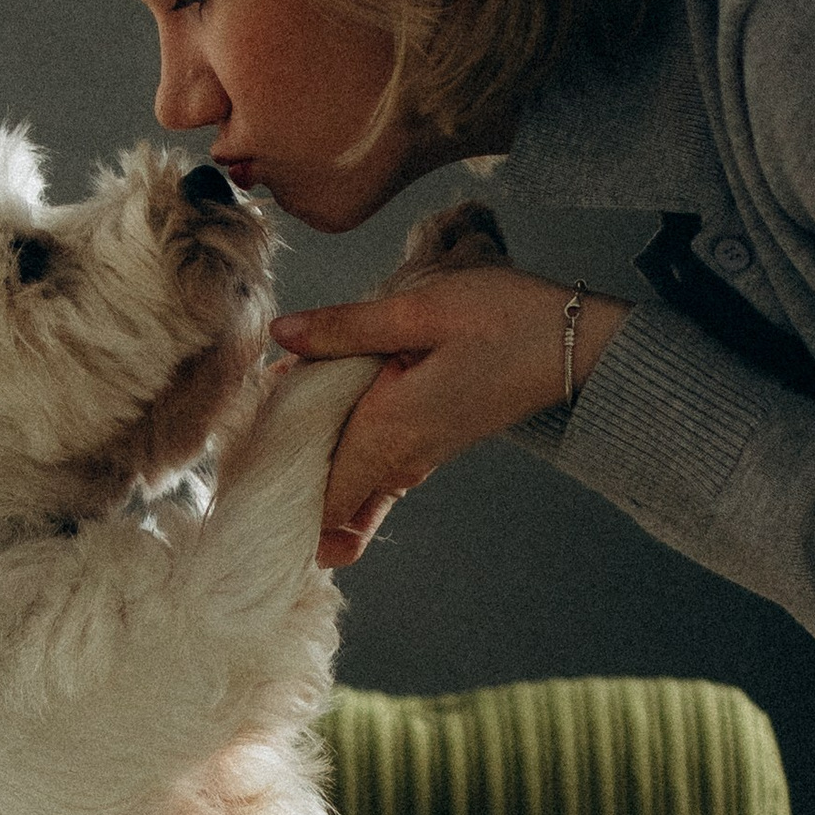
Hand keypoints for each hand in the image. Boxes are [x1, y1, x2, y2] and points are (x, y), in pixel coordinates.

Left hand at [269, 247, 626, 564]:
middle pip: (327, 503)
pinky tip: (314, 413)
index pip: (320, 499)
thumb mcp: (421, 308)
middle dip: (282, 492)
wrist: (580, 344)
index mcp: (391, 431)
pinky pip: (371, 465)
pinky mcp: (429, 440)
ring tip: (263, 438)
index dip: (276, 505)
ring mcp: (418, 454)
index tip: (234, 493)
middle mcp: (401, 456)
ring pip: (349, 488)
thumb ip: (346, 328)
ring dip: (309, 469)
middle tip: (235, 471)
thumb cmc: (509, 320)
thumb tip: (282, 336)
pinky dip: (338, 453)